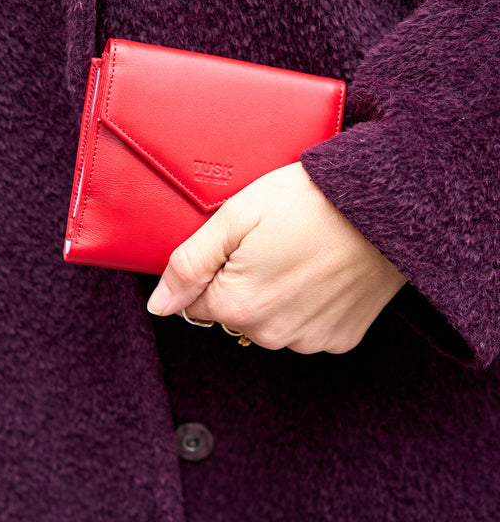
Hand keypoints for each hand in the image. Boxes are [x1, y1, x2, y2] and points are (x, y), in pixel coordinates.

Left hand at [146, 162, 405, 353]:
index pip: (195, 302)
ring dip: (272, 295)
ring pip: (267, 322)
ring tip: (296, 251)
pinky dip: (305, 304)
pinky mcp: (341, 338)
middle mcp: (272, 334)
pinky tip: (318, 271)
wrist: (383, 205)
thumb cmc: (305, 201)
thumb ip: (189, 264)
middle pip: (232, 313)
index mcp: (239, 306)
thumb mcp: (235, 217)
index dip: (211, 268)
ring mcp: (310, 340)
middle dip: (239, 281)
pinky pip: (304, 327)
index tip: (237, 242)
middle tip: (268, 241)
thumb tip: (158, 305)